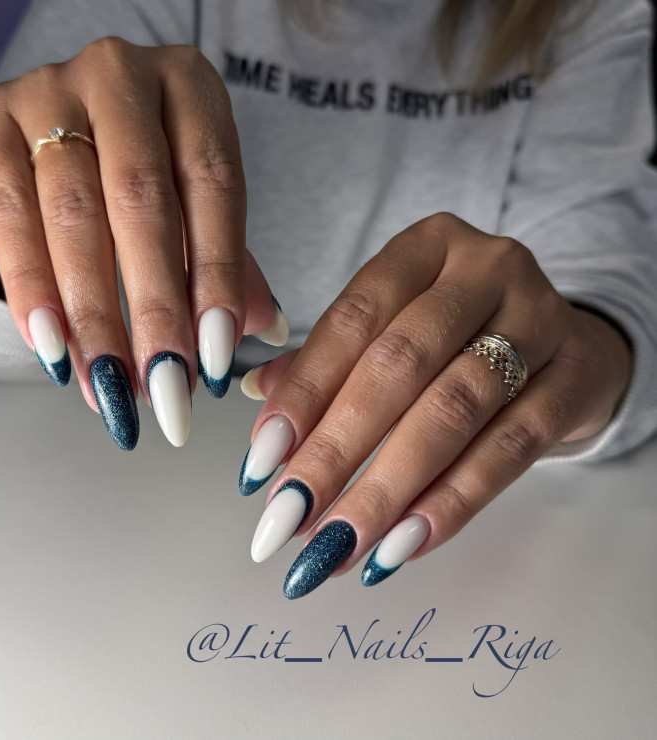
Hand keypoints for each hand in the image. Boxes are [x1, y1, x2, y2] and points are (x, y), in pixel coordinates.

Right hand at [0, 39, 286, 449]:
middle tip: (168, 389)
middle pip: (141, 201)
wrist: (61, 122)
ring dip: (95, 315)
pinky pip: (7, 216)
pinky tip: (55, 350)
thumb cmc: (148, 167)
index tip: (215, 358)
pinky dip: (32, 291)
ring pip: (73, 214)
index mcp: (189, 85)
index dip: (217, 275)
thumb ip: (228, 258)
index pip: (213, 184)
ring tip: (113, 387)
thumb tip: (269, 329)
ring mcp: (45, 91)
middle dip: (155, 309)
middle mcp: (118, 75)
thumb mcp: (197, 198)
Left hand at [238, 213, 631, 597]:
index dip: (303, 393)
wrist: (568, 345)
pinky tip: (403, 544)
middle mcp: (484, 268)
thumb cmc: (461, 337)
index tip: (261, 461)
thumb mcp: (396, 328)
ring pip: (452, 411)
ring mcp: (540, 317)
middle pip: (398, 366)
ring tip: (339, 546)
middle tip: (288, 518)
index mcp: (425, 247)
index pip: (352, 319)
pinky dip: (451, 502)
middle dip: (335, 451)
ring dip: (387, 489)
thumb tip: (257, 397)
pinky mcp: (577, 376)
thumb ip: (329, 360)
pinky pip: (512, 449)